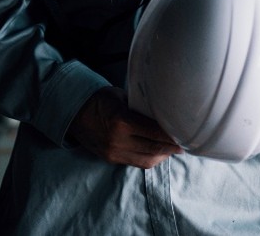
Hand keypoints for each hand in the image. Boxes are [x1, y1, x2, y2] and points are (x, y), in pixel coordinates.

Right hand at [67, 88, 181, 168]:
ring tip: (174, 148)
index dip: (172, 136)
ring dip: (163, 155)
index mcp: (121, 121)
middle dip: (172, 147)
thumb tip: (162, 111)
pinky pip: (136, 162)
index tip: (186, 134)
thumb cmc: (99, 98)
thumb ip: (139, 107)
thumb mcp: (121, 96)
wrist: (72, 111)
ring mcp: (114, 152)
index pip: (154, 132)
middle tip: (187, 143)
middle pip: (154, 148)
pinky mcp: (111, 159)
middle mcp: (118, 141)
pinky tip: (158, 152)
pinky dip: (150, 158)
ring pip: (146, 160)